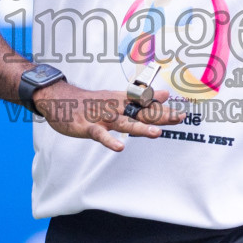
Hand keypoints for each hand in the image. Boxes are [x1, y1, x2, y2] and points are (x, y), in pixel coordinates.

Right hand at [32, 80, 187, 151]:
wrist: (60, 98)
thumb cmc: (90, 101)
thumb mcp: (116, 98)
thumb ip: (140, 99)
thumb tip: (162, 95)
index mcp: (122, 101)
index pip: (147, 104)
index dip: (164, 109)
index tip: (183, 113)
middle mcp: (115, 107)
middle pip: (140, 112)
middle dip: (160, 115)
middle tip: (179, 118)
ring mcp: (102, 116)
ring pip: (123, 122)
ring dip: (140, 127)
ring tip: (156, 133)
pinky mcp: (88, 126)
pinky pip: (100, 134)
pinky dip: (109, 140)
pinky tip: (119, 147)